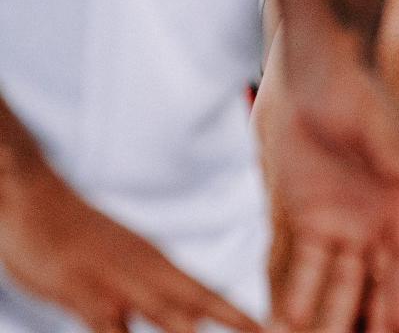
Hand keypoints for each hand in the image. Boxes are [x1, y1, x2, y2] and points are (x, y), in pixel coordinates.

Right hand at [0, 154, 260, 332]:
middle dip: (231, 325)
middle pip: (198, 310)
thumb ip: (149, 290)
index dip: (241, 319)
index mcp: (159, 265)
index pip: (210, 297)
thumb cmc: (78, 237)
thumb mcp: (122, 263)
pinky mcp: (84, 295)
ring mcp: (119, 284)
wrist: (35, 199)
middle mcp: (148, 273)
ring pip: (169, 322)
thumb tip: (178, 318)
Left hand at [256, 45, 398, 332]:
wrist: (310, 70)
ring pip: (338, 279)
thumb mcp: (371, 120)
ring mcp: (339, 218)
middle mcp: (373, 216)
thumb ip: (389, 153)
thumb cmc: (350, 88)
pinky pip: (301, 262)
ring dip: (331, 313)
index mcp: (398, 197)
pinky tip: (286, 319)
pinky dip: (296, 290)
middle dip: (370, 314)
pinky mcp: (304, 214)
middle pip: (375, 276)